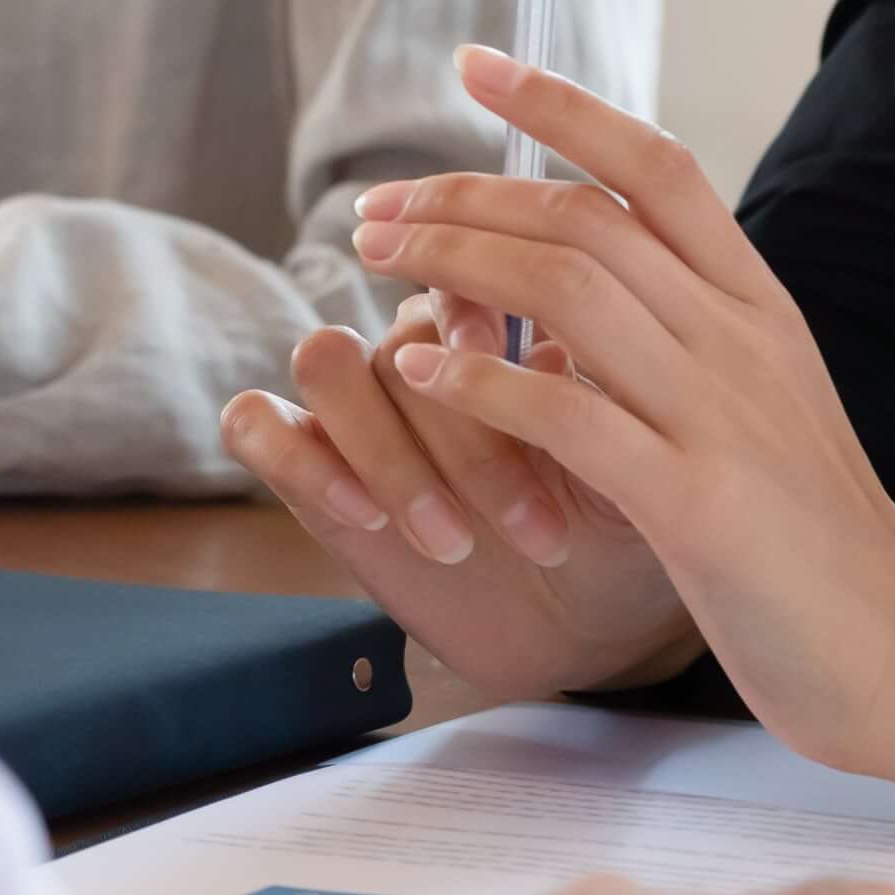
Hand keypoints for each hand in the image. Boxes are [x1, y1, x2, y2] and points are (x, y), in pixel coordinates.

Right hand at [221, 291, 699, 699]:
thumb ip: (598, 393)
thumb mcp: (638, 461)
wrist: (587, 628)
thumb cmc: (619, 531)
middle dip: (467, 436)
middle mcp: (420, 354)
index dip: (480, 311)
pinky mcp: (311, 472)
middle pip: (400, 334)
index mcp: (498, 326)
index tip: (535, 370)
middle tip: (536, 522)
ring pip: (327, 361)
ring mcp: (361, 411)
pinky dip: (304, 459)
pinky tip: (365, 514)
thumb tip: (543, 345)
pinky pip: (257, 424)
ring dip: (391, 454)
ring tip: (457, 540)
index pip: (458, 265)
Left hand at [346, 49, 894, 812]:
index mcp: (759, 306)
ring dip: (454, 264)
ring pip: (566, 291)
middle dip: (464, 197)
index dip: (561, 104)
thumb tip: (576, 269)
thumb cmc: (813, 537)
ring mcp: (720, 417)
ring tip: (379, 264)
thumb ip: (685, 332)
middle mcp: (742, 340)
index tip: (475, 64)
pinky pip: (568, 415)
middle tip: (376, 211)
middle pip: (585, 219)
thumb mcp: (759, 402)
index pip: (656, 165)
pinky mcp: (696, 504)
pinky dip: (481, 380)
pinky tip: (419, 370)